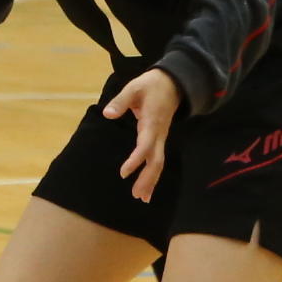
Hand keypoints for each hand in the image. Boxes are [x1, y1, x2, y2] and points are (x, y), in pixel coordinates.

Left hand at [103, 69, 181, 200]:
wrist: (173, 83)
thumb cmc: (151, 85)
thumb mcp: (134, 87)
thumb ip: (121, 101)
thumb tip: (108, 114)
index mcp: (152, 122)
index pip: (145, 145)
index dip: (135, 160)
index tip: (123, 173)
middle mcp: (159, 134)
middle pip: (155, 160)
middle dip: (147, 179)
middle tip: (137, 196)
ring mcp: (161, 138)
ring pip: (158, 163)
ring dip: (151, 181)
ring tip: (141, 198)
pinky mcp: (160, 139)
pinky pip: (157, 160)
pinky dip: (153, 175)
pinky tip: (146, 188)